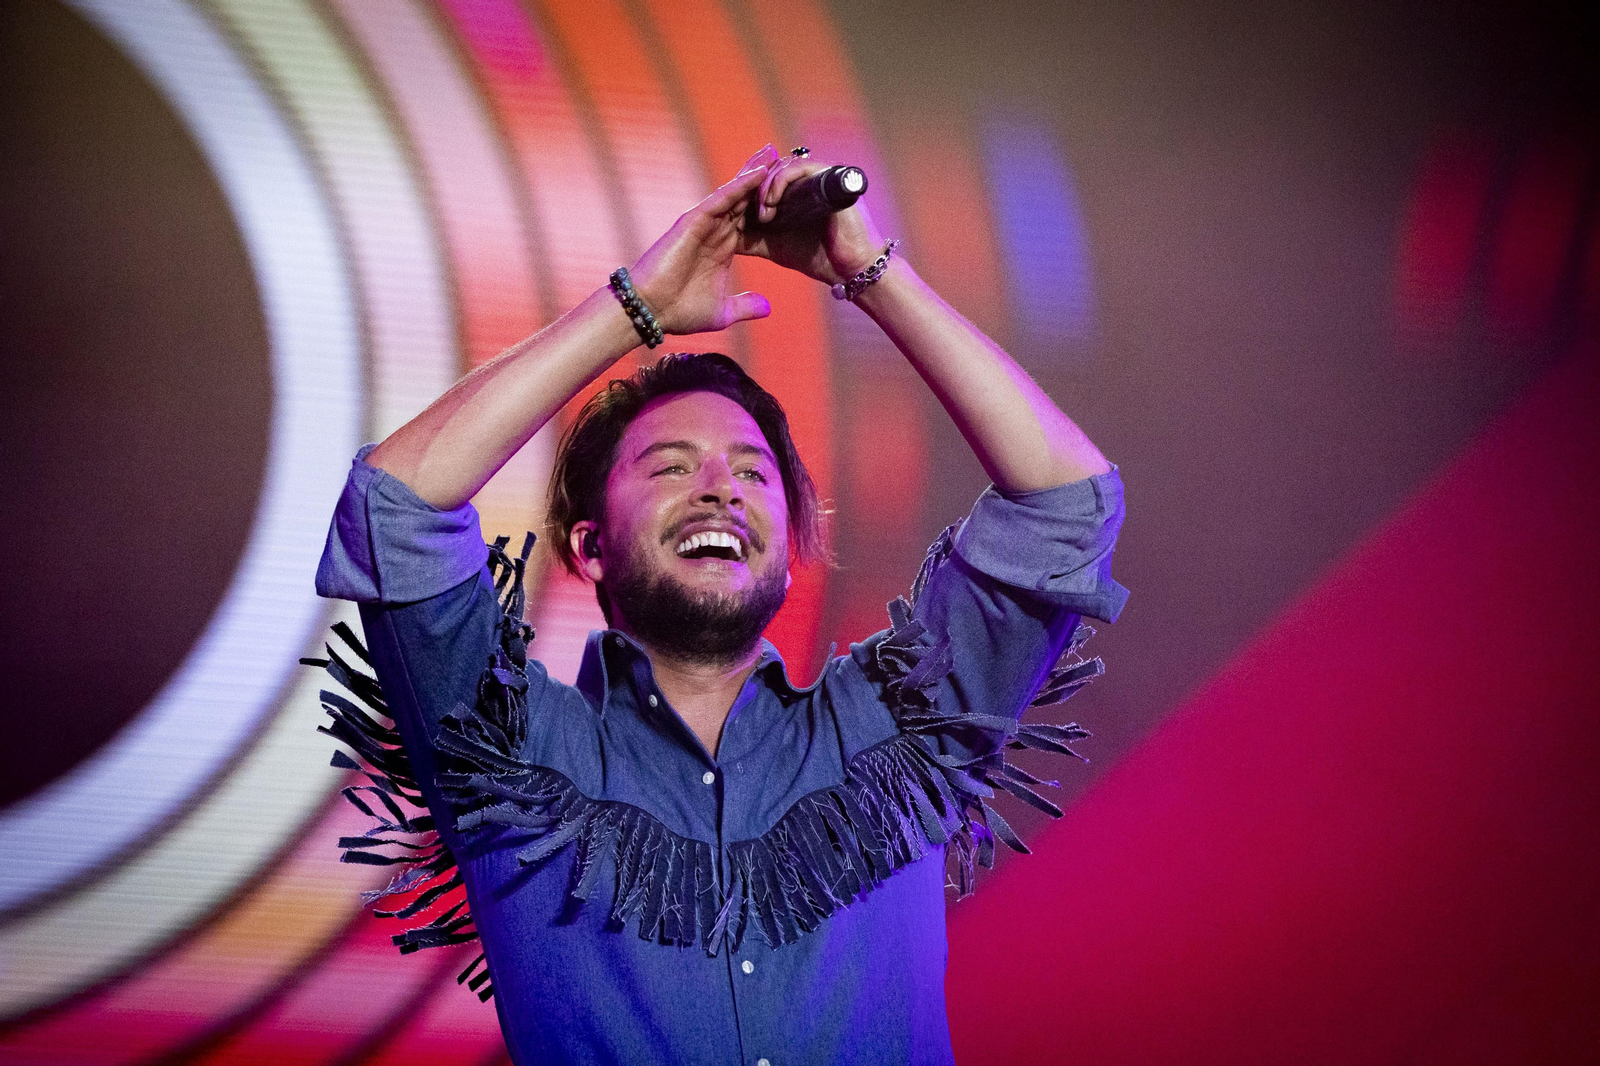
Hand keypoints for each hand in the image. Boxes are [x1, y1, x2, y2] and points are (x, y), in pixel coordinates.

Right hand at [627, 146, 776, 335]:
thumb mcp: (722, 312)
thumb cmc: (679, 312)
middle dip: (763, 178)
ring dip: (753, 172)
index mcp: (723, 247)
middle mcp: (714, 231)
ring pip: (733, 192)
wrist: (651, 312)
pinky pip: (720, 199)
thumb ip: (745, 306)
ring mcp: (703, 224)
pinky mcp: (692, 222)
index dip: (770, 205)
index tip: (792, 193)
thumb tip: (767, 307)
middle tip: (786, 157)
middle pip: (744, 198)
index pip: (751, 219)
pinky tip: (758, 173)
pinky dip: (739, 186)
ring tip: (774, 154)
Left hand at [739, 152, 886, 284]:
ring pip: (778, 168)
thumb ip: (751, 237)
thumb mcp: (773, 245)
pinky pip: (796, 168)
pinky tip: (769, 206)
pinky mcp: (827, 176)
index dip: (742, 194)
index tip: (728, 214)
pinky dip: (778, 183)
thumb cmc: (817, 257)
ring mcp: (815, 175)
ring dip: (763, 189)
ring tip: (760, 215)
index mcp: (791, 191)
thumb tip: (724, 235)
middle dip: (748, 188)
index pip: (759, 181)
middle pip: (766, 171)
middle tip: (736, 209)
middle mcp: (803, 179)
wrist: (850, 269)